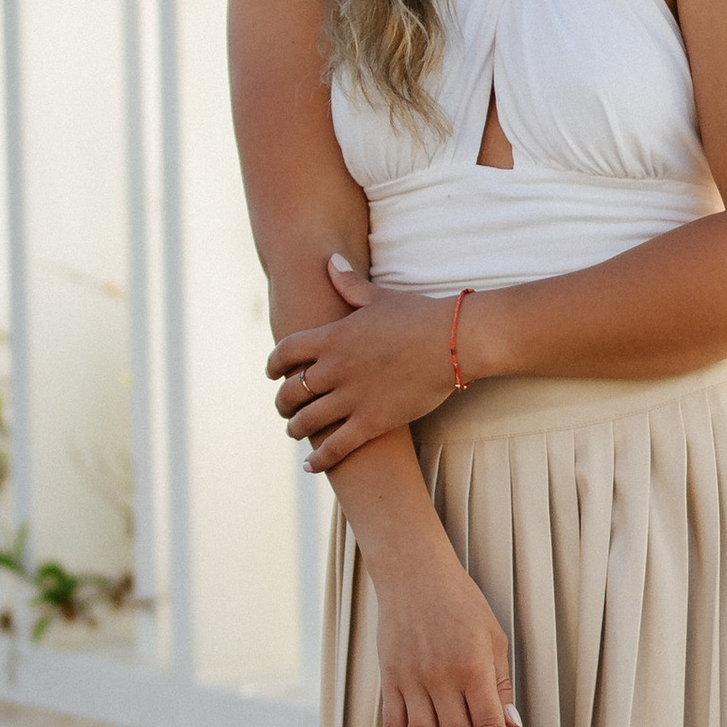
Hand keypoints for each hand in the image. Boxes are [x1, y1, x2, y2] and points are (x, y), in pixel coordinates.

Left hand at [268, 256, 454, 470]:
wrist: (454, 341)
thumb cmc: (419, 316)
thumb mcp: (378, 297)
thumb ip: (348, 284)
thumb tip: (330, 261)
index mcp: (332, 337)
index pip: (285, 353)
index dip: (272, 365)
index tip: (272, 373)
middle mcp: (335, 368)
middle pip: (290, 390)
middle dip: (283, 402)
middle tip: (285, 408)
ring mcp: (352, 397)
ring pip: (307, 421)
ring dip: (296, 429)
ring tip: (296, 432)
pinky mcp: (372, 421)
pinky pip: (335, 447)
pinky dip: (319, 459)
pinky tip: (310, 465)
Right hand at [369, 537, 517, 726]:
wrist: (413, 575)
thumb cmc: (462, 604)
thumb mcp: (494, 637)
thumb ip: (501, 683)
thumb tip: (512, 726)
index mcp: (473, 667)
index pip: (489, 726)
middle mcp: (440, 678)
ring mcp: (411, 681)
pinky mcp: (389, 681)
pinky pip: (392, 726)